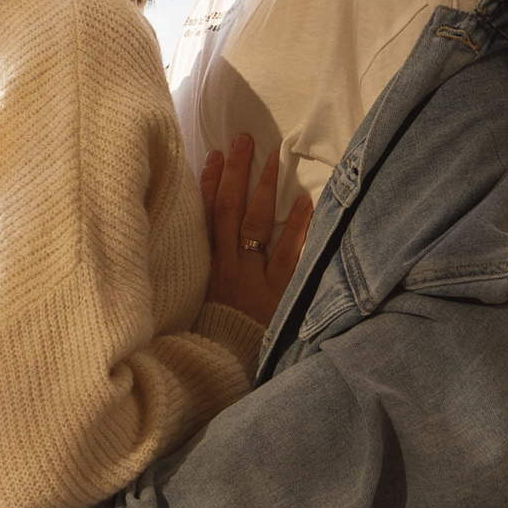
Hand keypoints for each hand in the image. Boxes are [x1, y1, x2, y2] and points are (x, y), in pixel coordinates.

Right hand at [201, 131, 311, 331]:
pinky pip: (288, 256)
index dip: (208, 183)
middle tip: (243, 139)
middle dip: (236, 173)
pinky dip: (297, 228)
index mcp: (207, 266)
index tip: (213, 154)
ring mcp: (254, 277)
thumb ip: (206, 268)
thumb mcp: (200, 299)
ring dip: (264, 189)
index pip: (206, 215)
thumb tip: (206, 236)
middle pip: (230, 210)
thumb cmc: (213, 334)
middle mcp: (229, 265)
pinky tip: (306, 202)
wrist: (223, 368)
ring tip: (273, 159)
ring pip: (257, 225)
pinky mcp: (278, 292)